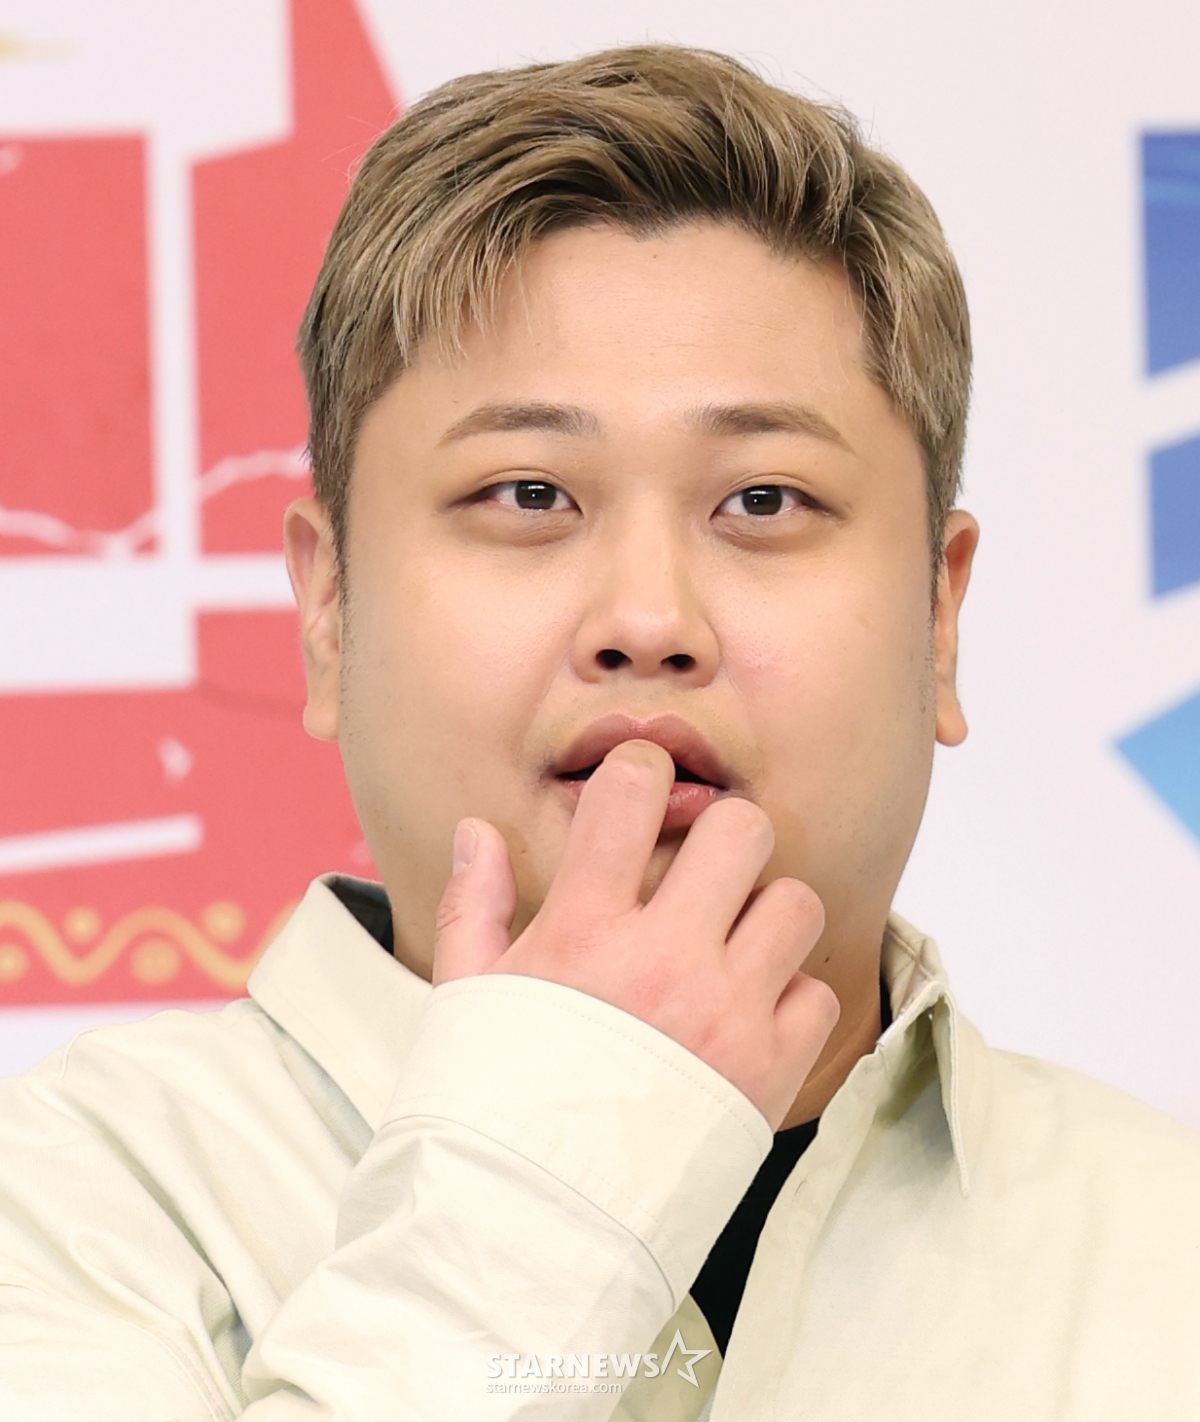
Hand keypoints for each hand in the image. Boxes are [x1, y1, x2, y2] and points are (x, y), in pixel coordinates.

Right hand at [432, 740, 839, 1128]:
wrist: (534, 1228)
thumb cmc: (492, 1107)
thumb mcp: (465, 998)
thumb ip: (475, 904)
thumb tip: (477, 830)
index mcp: (583, 930)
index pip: (634, 791)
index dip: (641, 774)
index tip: (639, 795)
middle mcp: (663, 959)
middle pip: (743, 828)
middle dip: (724, 838)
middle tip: (701, 874)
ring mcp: (725, 1015)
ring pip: (798, 903)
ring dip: (767, 917)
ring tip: (729, 950)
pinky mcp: (770, 1072)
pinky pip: (818, 995)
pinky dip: (790, 1001)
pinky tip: (745, 1021)